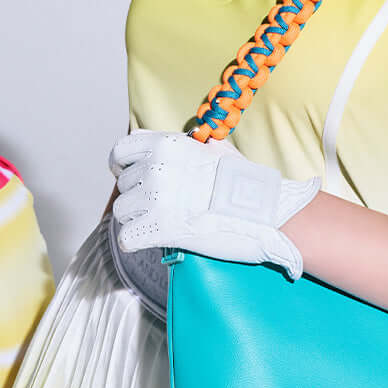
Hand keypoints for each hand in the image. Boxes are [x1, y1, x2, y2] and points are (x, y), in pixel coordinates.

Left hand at [110, 130, 319, 279]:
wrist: (267, 212)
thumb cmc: (245, 183)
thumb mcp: (214, 150)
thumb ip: (186, 147)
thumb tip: (176, 145)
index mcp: (166, 144)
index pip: (119, 151)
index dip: (122, 166)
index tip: (130, 176)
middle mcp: (156, 167)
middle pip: (122, 186)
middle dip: (138, 197)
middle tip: (162, 207)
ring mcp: (156, 198)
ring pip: (122, 212)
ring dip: (137, 220)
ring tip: (162, 223)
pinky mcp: (160, 229)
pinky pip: (126, 238)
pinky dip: (135, 243)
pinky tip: (153, 240)